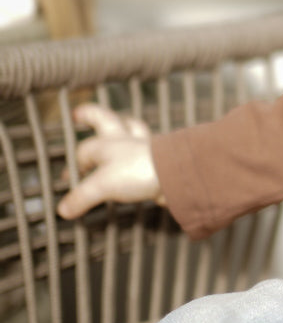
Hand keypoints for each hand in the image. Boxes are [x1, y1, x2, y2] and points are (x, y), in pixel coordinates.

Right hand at [57, 104, 163, 218]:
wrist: (179, 172)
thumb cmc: (139, 170)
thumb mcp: (102, 185)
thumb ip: (81, 196)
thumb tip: (64, 210)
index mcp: (109, 142)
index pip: (84, 150)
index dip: (75, 166)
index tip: (68, 181)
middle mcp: (126, 140)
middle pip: (107, 120)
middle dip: (92, 115)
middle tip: (80, 113)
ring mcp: (145, 146)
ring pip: (132, 128)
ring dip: (123, 126)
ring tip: (117, 125)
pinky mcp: (159, 158)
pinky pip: (146, 149)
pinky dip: (138, 149)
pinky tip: (137, 155)